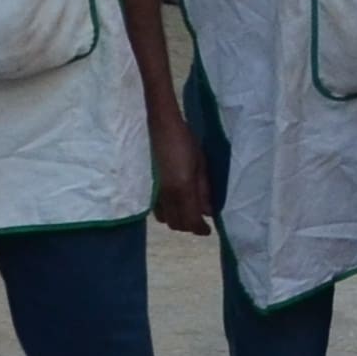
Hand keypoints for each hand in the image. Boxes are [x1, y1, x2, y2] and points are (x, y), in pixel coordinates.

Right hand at [151, 101, 211, 236]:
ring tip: (188, 211)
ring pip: (165, 219)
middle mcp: (166, 195)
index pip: (191, 220)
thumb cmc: (185, 140)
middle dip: (189, 226)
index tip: (208, 230)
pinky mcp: (147, 188)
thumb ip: (204, 190)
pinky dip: (167, 212)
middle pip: (177, 224)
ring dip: (177, 220)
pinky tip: (175, 203)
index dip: (201, 229)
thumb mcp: (201, 164)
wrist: (160, 125)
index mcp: (182, 189)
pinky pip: (157, 209)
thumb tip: (208, 211)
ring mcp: (154, 192)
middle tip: (200, 220)